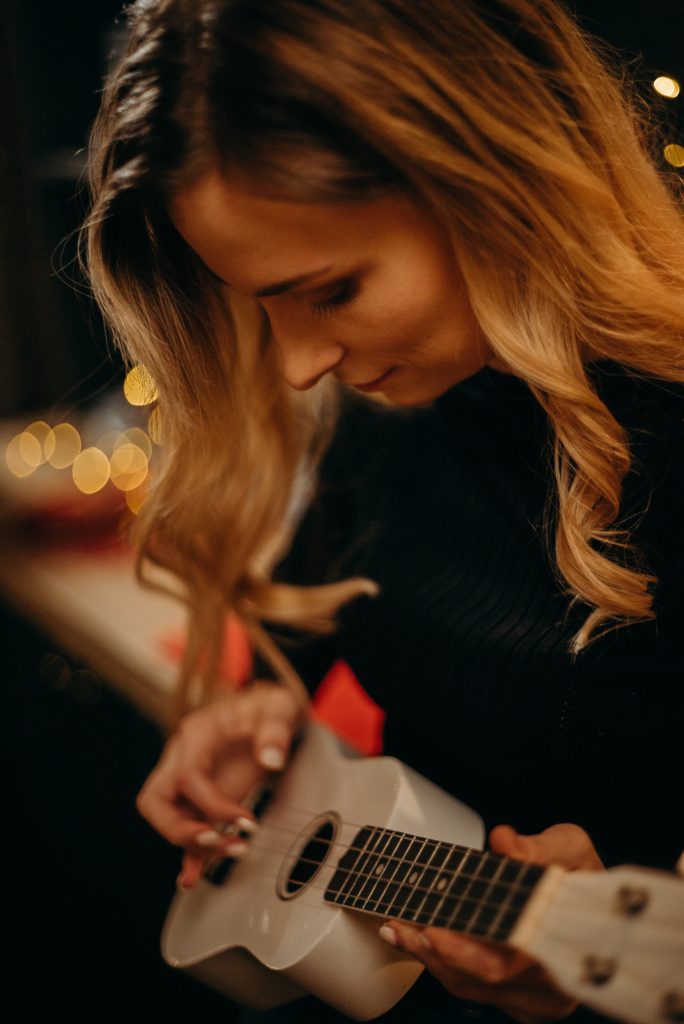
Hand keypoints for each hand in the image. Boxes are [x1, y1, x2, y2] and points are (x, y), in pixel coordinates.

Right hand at [136, 680, 305, 887]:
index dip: (213, 805)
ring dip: (189, 844)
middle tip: (218, 841)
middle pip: (155, 800)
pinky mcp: (198, 799)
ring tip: (231, 852)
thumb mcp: (278, 707)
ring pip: (163, 818)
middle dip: (180, 829)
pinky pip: (183, 827)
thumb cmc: (269, 707)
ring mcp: (186, 779)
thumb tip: (271, 759)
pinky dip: (188, 854)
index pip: (188, 775)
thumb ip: (275, 730)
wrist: (268, 710)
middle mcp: (182, 756)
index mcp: (198, 732)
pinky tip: (192, 878)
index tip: (247, 822)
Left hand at [379, 823, 603, 1022]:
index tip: (433, 929)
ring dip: (428, 958)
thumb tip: (503, 841)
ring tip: (397, 928)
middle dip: (433, 951)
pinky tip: (416, 942)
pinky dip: (441, 964)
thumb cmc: (585, 878)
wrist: (602, 908)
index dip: (465, 951)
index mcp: (567, 952)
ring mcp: (536, 1003)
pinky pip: (471, 990)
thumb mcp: (570, 849)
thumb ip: (537, 847)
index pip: (508, 963)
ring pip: (470, 988)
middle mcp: (554, 989)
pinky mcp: (519, 1004)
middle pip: (480, 979)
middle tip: (399, 923)